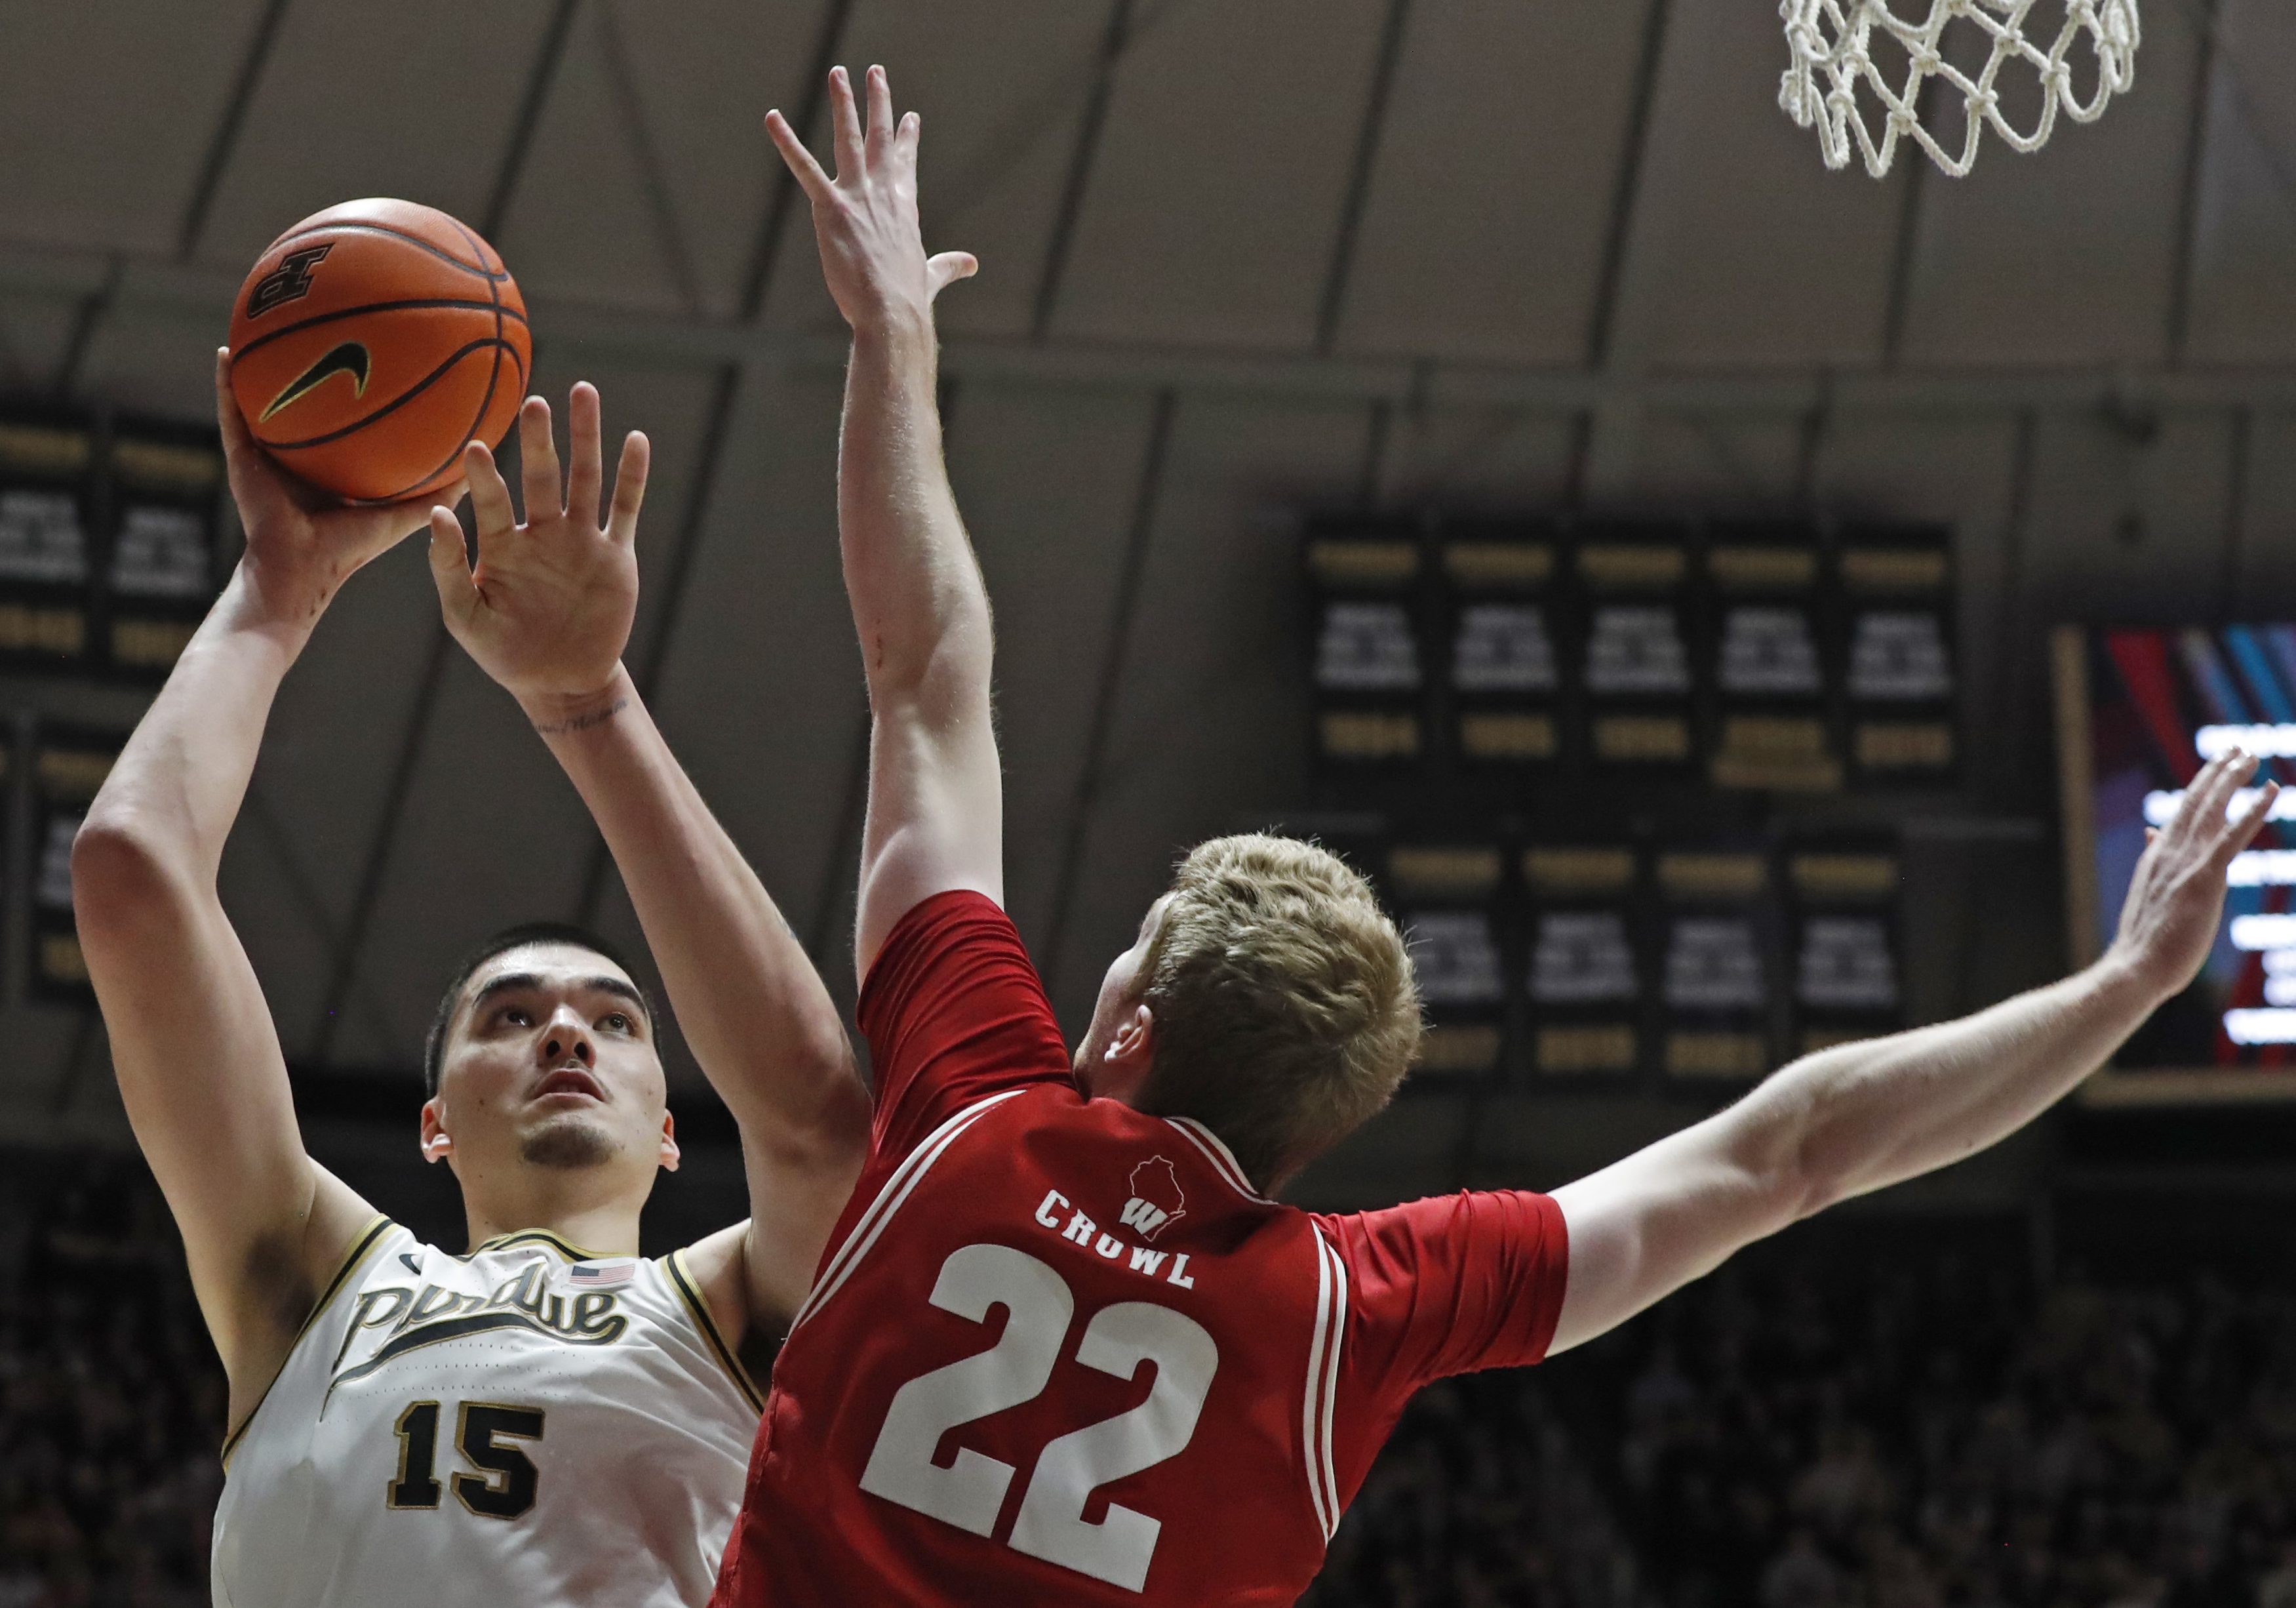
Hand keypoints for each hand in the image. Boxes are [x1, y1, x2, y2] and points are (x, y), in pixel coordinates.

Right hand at [214, 349, 456, 629]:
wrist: (299, 571)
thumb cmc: (349, 551)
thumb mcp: (402, 516)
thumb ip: (438, 493)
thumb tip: (478, 464)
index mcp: (333, 470)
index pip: (347, 423)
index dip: (358, 392)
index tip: (377, 354)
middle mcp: (298, 457)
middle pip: (305, 403)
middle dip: (313, 364)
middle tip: (325, 324)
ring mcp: (267, 455)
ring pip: (263, 400)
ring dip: (262, 364)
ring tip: (265, 321)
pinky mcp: (241, 457)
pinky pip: (231, 412)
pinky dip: (226, 383)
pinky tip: (226, 351)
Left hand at [425, 383, 648, 716]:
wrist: (561, 681)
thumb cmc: (505, 652)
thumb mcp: (466, 618)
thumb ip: (447, 568)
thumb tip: (435, 513)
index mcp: (502, 544)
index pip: (491, 500)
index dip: (484, 475)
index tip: (474, 447)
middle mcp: (542, 532)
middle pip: (542, 475)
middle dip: (539, 439)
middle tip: (533, 402)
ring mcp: (581, 540)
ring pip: (585, 478)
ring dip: (585, 437)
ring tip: (583, 392)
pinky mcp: (615, 556)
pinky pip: (625, 509)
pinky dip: (632, 476)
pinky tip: (635, 440)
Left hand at [765, 65, 976, 336]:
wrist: (892, 312)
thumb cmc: (909, 299)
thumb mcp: (931, 275)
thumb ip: (948, 266)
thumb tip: (971, 264)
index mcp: (905, 206)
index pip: (906, 163)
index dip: (907, 137)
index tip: (910, 115)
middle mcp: (883, 192)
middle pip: (882, 137)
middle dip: (879, 101)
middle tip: (875, 71)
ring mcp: (857, 196)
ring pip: (849, 138)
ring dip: (844, 103)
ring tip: (838, 72)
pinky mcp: (831, 208)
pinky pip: (804, 168)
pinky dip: (787, 142)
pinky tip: (772, 118)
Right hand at [2108, 749, 2278, 1001]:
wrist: (2136, 968)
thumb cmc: (2145, 942)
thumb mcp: (2149, 893)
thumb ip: (2155, 860)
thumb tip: (2153, 831)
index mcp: (2158, 857)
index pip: (2182, 812)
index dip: (2202, 786)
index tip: (2218, 765)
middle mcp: (2170, 852)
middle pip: (2196, 802)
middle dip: (2217, 772)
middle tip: (2238, 749)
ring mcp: (2186, 864)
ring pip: (2212, 810)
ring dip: (2232, 780)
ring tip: (2250, 757)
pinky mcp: (2205, 879)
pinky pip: (2232, 837)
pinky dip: (2253, 811)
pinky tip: (2271, 791)